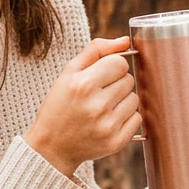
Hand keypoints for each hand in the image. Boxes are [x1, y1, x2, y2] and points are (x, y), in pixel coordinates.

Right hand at [24, 36, 139, 177]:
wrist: (51, 147)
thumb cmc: (59, 106)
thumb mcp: (68, 73)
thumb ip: (96, 50)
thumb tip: (126, 40)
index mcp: (83, 85)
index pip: (120, 63)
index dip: (111, 67)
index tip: (99, 76)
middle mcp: (97, 106)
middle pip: (129, 80)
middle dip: (116, 83)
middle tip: (98, 94)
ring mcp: (108, 126)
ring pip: (135, 98)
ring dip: (122, 100)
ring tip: (102, 108)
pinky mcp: (116, 142)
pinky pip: (137, 118)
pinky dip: (126, 118)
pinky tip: (108, 121)